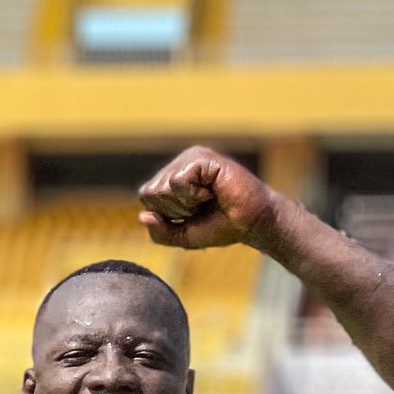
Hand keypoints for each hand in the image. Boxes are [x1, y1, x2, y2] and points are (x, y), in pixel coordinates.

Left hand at [138, 146, 280, 250]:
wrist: (252, 223)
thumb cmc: (221, 226)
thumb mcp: (183, 236)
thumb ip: (160, 231)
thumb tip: (142, 216)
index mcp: (172, 177)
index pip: (146, 197)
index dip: (166, 215)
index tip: (192, 214)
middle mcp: (180, 163)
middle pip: (150, 193)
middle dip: (174, 210)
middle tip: (201, 207)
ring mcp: (192, 157)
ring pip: (161, 188)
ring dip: (185, 204)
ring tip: (208, 199)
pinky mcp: (203, 157)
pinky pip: (177, 182)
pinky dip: (192, 195)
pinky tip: (212, 191)